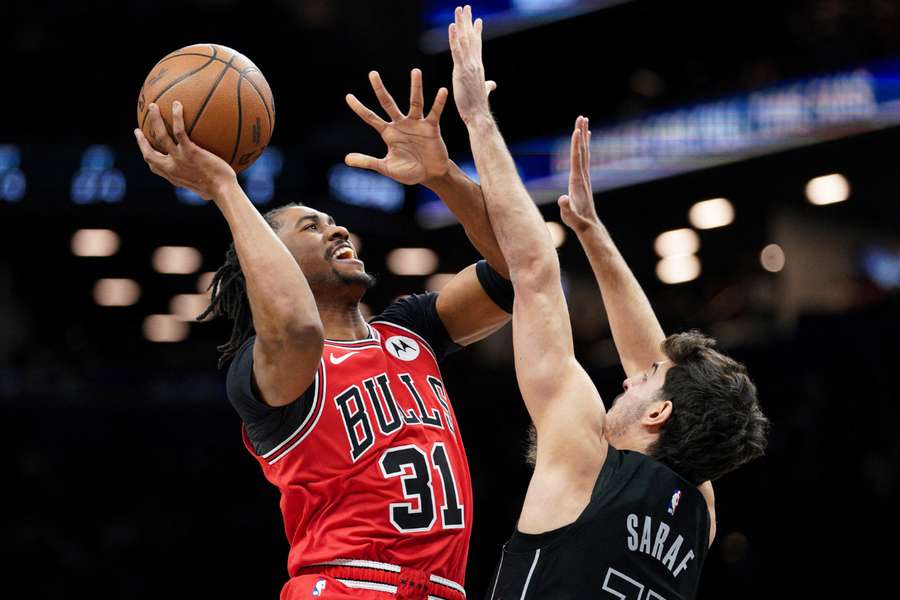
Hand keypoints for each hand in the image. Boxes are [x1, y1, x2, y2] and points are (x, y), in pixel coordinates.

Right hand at [134, 101, 236, 201]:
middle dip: (141, 141)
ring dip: (154, 120)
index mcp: (174, 176)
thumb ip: (203, 183)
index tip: (144, 149)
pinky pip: (179, 130)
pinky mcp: (190, 151)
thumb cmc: (221, 192)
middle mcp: (172, 168)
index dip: (147, 156)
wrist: (223, 191)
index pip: (155, 167)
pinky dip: (176, 116)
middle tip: (138, 130)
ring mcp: (179, 158)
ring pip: (160, 136)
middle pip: (149, 153)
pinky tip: (177, 105)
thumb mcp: (207, 190)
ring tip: (152, 106)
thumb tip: (212, 180)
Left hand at [345, 69, 450, 184]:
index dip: (359, 108)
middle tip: (372, 73)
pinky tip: (442, 91)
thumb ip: (367, 162)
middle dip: (380, 89)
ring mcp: (416, 124)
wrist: (430, 176)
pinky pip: (434, 113)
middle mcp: (401, 124)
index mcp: (389, 133)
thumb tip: (346, 159)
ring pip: (415, 102)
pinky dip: (438, 102)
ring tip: (416, 71)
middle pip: (388, 103)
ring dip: (416, 87)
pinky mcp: (431, 128)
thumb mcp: (385, 167)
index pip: (370, 117)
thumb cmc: (409, 171)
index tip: (348, 97)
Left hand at [448, 5, 496, 125]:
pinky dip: (454, 38)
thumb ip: (488, 86)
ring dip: (461, 23)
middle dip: (468, 21)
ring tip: (459, 9)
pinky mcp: (461, 70)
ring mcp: (469, 65)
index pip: (477, 45)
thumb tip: (492, 84)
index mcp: (478, 66)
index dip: (476, 31)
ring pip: (464, 40)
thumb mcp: (483, 91)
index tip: (477, 19)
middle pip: (471, 37)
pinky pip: (456, 50)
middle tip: (466, 7)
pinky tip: (452, 27)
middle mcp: (475, 62)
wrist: (478, 114)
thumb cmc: (479, 106)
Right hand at [558, 116, 598, 234]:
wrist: (588, 224)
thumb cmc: (576, 220)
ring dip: (584, 136)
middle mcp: (582, 175)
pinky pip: (584, 158)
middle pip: (582, 150)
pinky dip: (584, 146)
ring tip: (584, 121)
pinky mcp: (583, 178)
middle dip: (581, 134)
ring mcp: (584, 176)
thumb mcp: (569, 216)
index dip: (576, 145)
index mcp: (577, 181)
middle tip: (582, 117)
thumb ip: (566, 208)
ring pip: (584, 152)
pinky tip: (585, 139)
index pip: (576, 159)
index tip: (576, 130)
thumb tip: (562, 200)